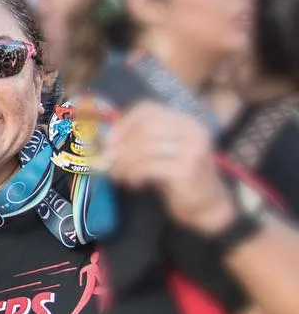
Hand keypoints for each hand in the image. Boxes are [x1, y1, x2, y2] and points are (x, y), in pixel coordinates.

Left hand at [105, 103, 234, 234]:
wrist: (207, 204)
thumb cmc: (179, 176)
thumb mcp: (161, 152)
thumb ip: (140, 141)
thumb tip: (106, 140)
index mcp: (186, 121)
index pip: (148, 109)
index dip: (123, 123)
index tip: (108, 141)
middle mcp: (192, 131)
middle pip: (144, 128)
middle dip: (121, 145)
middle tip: (108, 161)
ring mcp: (192, 150)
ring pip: (143, 148)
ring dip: (123, 163)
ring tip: (119, 175)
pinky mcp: (187, 170)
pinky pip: (147, 167)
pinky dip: (133, 174)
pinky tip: (134, 183)